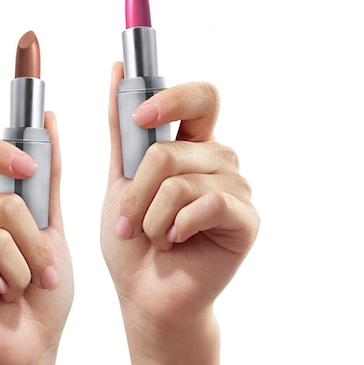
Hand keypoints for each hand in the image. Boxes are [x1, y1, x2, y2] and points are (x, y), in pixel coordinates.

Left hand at [101, 62, 258, 364]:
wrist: (145, 295)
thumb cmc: (133, 241)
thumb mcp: (119, 179)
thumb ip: (121, 130)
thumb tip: (117, 69)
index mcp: (193, 148)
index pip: (200, 98)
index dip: (172, 98)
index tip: (139, 117)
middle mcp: (220, 162)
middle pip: (178, 145)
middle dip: (141, 185)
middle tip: (128, 216)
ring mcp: (237, 190)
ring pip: (183, 179)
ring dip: (152, 214)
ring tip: (151, 237)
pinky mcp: (246, 220)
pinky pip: (207, 203)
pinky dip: (176, 225)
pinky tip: (174, 243)